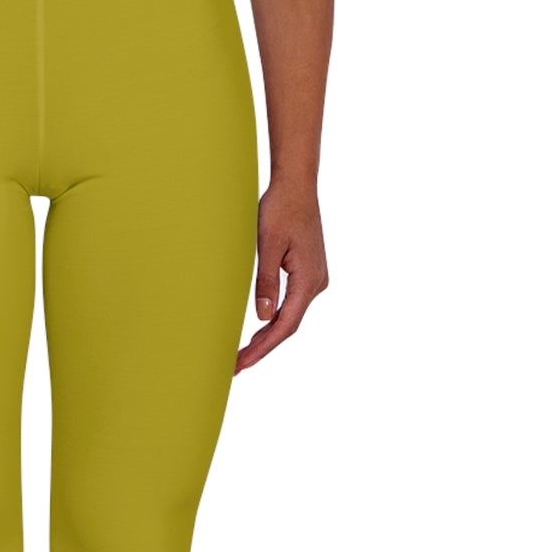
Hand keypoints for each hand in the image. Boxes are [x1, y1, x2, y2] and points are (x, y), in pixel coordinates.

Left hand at [235, 178, 329, 375]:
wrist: (296, 186)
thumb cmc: (280, 210)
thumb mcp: (266, 247)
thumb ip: (265, 282)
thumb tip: (263, 318)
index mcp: (308, 279)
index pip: (285, 325)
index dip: (263, 348)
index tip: (243, 363)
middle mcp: (316, 283)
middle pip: (289, 326)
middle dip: (262, 347)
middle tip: (236, 365)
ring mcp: (314, 279)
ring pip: (290, 317)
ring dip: (268, 336)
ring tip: (243, 353)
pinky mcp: (307, 273)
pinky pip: (291, 304)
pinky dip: (275, 320)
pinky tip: (259, 330)